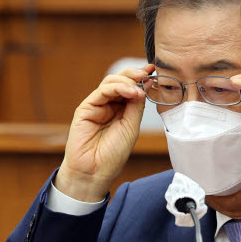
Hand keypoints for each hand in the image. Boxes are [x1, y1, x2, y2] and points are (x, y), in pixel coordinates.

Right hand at [56, 64, 154, 201]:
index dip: (142, 78)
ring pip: (111, 81)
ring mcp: (97, 105)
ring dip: (127, 80)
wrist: (95, 171)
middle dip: (135, 74)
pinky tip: (131, 92)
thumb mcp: (131, 127)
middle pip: (120, 79)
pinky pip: (102, 91)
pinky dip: (118, 88)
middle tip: (148, 73)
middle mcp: (109, 105)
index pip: (131, 87)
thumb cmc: (112, 154)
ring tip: (139, 88)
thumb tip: (144, 86)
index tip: (154, 70)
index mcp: (121, 110)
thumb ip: (136, 106)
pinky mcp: (86, 107)